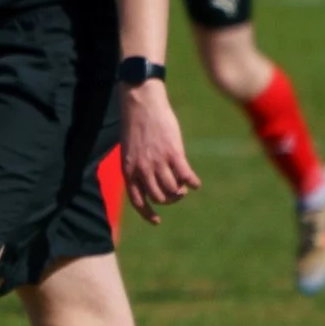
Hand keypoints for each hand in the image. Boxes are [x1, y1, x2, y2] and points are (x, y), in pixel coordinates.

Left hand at [118, 82, 199, 223]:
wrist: (141, 104)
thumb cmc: (136, 126)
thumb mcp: (129, 151)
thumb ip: (137, 166)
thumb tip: (150, 182)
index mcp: (128, 170)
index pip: (137, 200)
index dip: (147, 213)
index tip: (157, 220)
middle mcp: (142, 170)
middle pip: (159, 197)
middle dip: (169, 199)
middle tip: (176, 194)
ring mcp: (157, 162)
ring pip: (173, 189)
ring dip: (181, 192)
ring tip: (184, 187)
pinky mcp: (173, 153)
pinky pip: (185, 175)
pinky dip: (192, 182)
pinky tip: (196, 183)